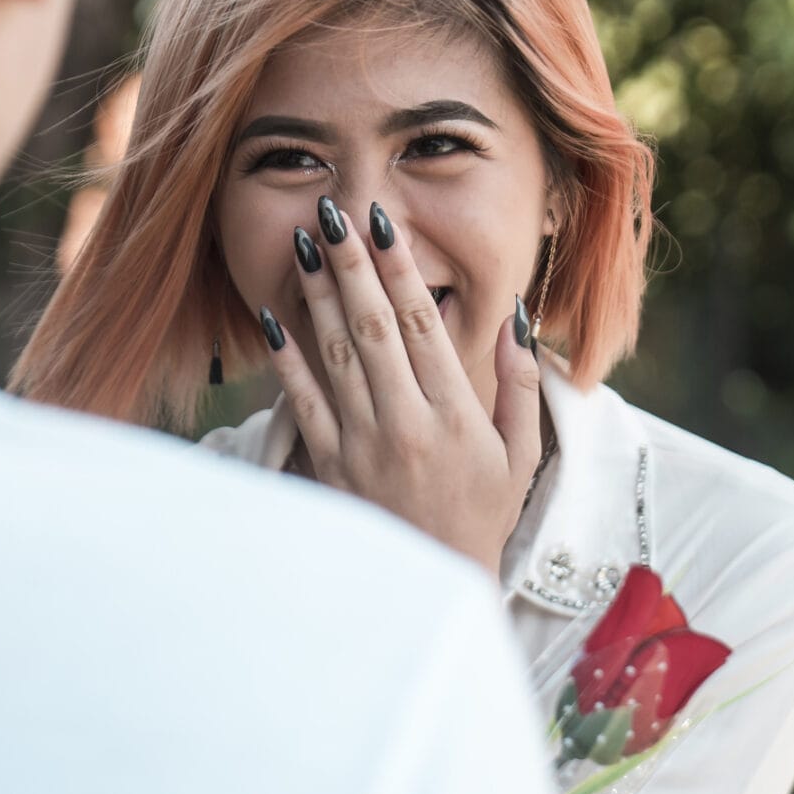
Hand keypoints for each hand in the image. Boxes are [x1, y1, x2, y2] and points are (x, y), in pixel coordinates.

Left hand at [259, 196, 544, 574]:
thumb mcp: (520, 451)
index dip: (401, 269)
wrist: (435, 581)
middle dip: (351, 265)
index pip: (423, 324)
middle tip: (332, 213)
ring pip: (335, 354)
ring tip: (304, 246)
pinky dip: (286, 359)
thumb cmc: (482, 512)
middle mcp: (407, 422)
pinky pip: (302, 402)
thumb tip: (515, 316)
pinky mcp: (330, 464)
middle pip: (374, 326)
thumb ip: (521, 383)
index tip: (383, 225)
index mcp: (457, 413)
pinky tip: (272, 318)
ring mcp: (363, 443)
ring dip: (317, 296)